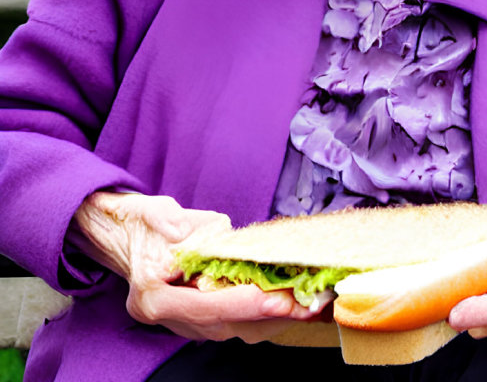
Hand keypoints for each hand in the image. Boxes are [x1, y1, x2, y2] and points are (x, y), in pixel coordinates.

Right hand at [70, 191, 315, 341]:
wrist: (122, 236)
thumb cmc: (140, 223)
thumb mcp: (155, 212)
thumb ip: (176, 222)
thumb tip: (212, 232)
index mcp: (153, 295)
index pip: (203, 306)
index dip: (242, 304)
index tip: (276, 298)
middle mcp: (167, 317)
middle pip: (225, 325)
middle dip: (269, 316)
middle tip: (307, 305)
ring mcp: (182, 322)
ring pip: (234, 330)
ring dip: (272, 320)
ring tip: (308, 306)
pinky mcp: (197, 318)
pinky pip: (235, 324)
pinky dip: (263, 317)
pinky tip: (291, 305)